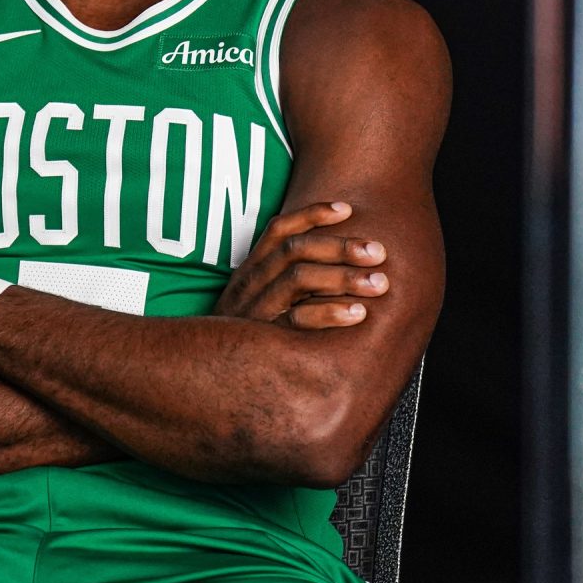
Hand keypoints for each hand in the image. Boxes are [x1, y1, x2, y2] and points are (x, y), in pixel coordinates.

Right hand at [213, 201, 388, 328]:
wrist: (203, 372)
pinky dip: (330, 313)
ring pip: (299, 279)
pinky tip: (358, 314)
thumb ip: (279, 281)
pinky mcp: (264, 338)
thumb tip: (329, 267)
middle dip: (341, 246)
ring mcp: (256, 310)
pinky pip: (298, 320)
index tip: (347, 209)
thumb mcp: (251, 301)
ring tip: (379, 282)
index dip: (312, 214)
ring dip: (344, 277)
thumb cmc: (238, 336)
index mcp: (250, 270)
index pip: (278, 230)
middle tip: (377, 252)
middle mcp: (251, 284)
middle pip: (295, 251)